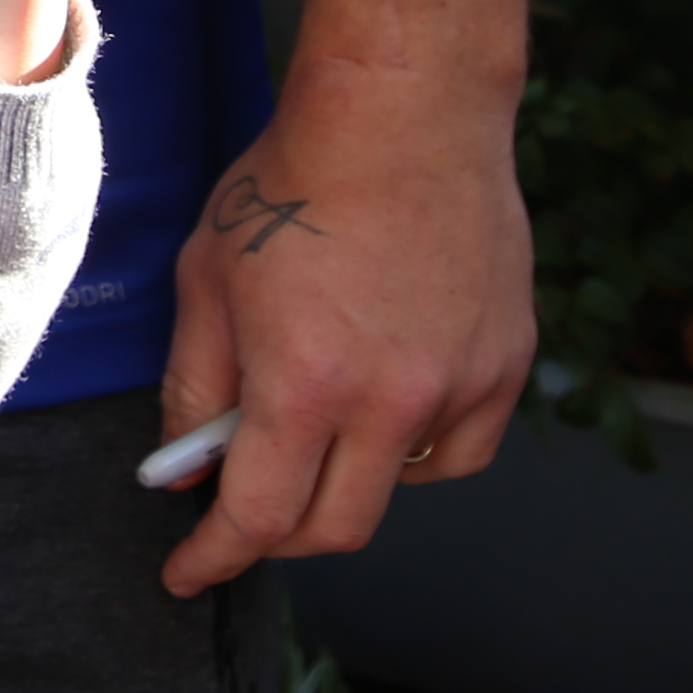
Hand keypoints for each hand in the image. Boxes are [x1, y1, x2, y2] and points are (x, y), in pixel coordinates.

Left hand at [155, 60, 532, 593]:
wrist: (406, 116)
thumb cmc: (292, 183)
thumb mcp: (207, 278)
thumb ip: (194, 386)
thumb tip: (184, 469)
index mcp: (305, 384)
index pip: (257, 517)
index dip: (214, 558)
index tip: (187, 576)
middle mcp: (392, 402)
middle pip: (334, 529)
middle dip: (277, 536)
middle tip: (241, 508)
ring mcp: (460, 389)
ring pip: (398, 490)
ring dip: (345, 479)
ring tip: (315, 412)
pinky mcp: (508, 369)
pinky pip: (456, 451)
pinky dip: (412, 448)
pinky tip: (382, 398)